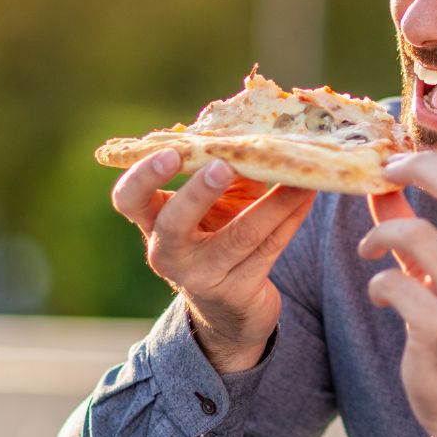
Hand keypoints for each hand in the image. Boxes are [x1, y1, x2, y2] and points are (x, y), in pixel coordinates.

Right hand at [112, 150, 315, 372]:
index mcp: (153, 221)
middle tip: (222, 166)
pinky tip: (307, 193)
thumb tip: (257, 130)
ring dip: (274, 201)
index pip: (129, 199)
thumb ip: (224, 169)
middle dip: (199, 193)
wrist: (231, 307)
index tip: (170, 154)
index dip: (144, 177)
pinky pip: (270, 247)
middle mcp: (169, 253)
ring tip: (298, 175)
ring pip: (241, 235)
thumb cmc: (217, 234)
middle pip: (175, 223)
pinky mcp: (238, 292)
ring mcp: (202, 277)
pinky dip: (291, 216)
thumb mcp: (213, 203)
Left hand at [359, 153, 436, 436]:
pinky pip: (394, 283)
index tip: (396, 163)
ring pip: (416, 233)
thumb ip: (415, 228)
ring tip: (368, 248)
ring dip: (380, 233)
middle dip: (413, 170)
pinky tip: (379, 294)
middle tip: (380, 175)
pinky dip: (377, 283)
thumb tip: (382, 186)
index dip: (431, 161)